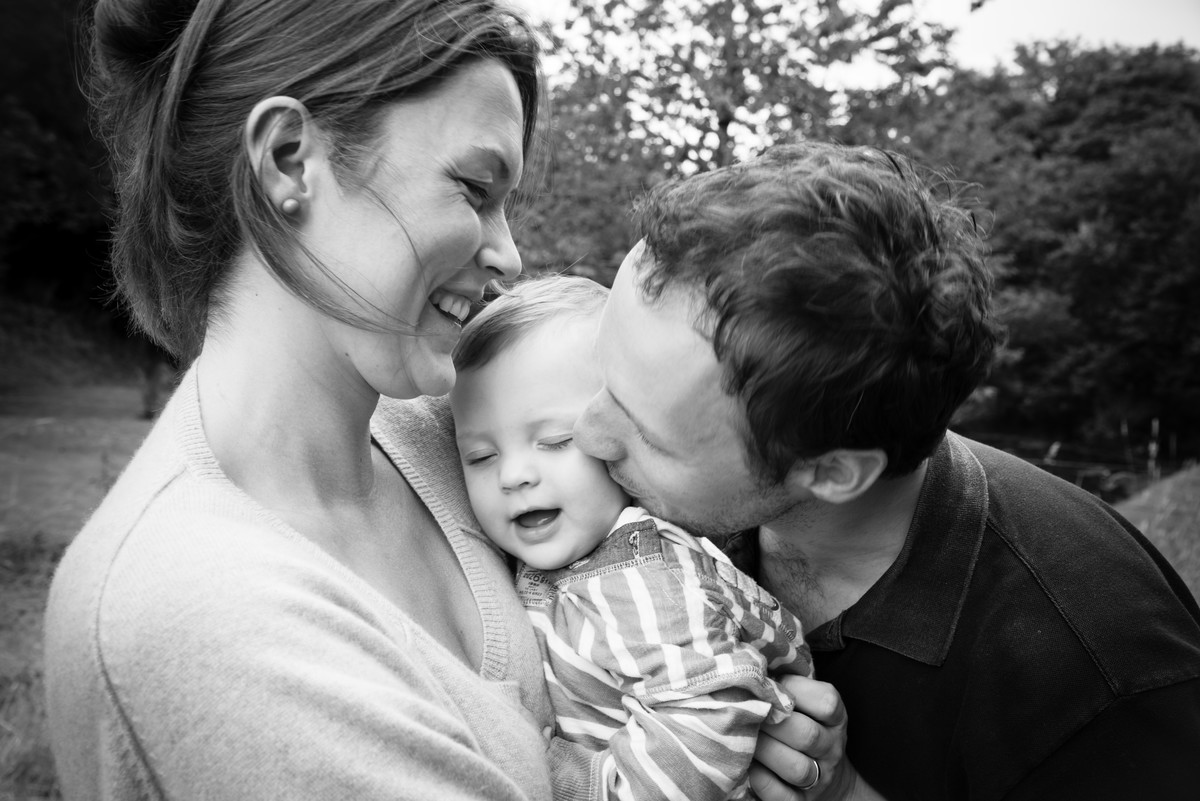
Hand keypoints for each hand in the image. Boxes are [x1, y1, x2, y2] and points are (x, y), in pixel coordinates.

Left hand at [749, 675, 874, 799]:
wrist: (830, 781)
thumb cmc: (805, 727)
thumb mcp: (809, 704)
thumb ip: (788, 686)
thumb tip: (750, 661)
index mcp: (835, 718)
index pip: (826, 702)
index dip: (794, 690)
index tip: (769, 684)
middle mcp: (832, 748)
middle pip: (806, 734)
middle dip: (771, 722)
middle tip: (746, 710)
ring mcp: (820, 778)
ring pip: (796, 767)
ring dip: (764, 751)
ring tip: (743, 737)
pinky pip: (783, 796)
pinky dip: (761, 780)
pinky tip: (747, 765)